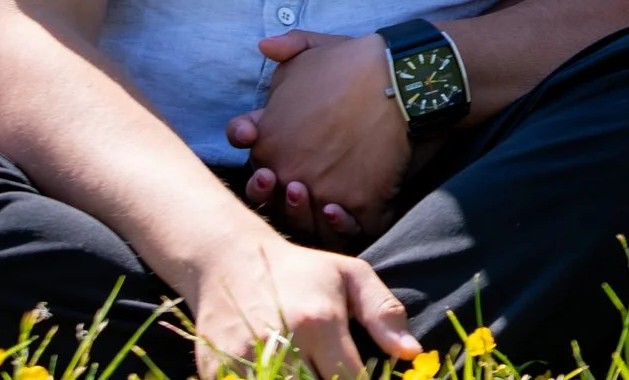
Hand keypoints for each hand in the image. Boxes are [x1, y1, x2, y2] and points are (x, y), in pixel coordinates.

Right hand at [183, 223, 416, 379]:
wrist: (229, 260)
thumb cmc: (300, 270)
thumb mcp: (350, 276)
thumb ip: (384, 313)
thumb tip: (413, 353)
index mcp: (318, 321)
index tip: (367, 378)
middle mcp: (280, 343)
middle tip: (332, 373)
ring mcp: (242, 361)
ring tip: (309, 371)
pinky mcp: (216, 372)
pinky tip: (281, 376)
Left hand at [225, 30, 411, 244]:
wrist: (400, 78)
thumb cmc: (352, 63)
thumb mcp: (310, 47)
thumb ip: (284, 48)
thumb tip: (264, 45)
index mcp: (268, 140)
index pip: (254, 168)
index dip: (262, 169)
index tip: (274, 162)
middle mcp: (289, 171)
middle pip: (280, 203)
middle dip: (286, 198)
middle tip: (301, 186)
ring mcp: (325, 192)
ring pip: (313, 224)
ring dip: (316, 217)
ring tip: (329, 203)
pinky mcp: (362, 205)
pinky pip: (354, 230)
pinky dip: (352, 226)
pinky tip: (352, 212)